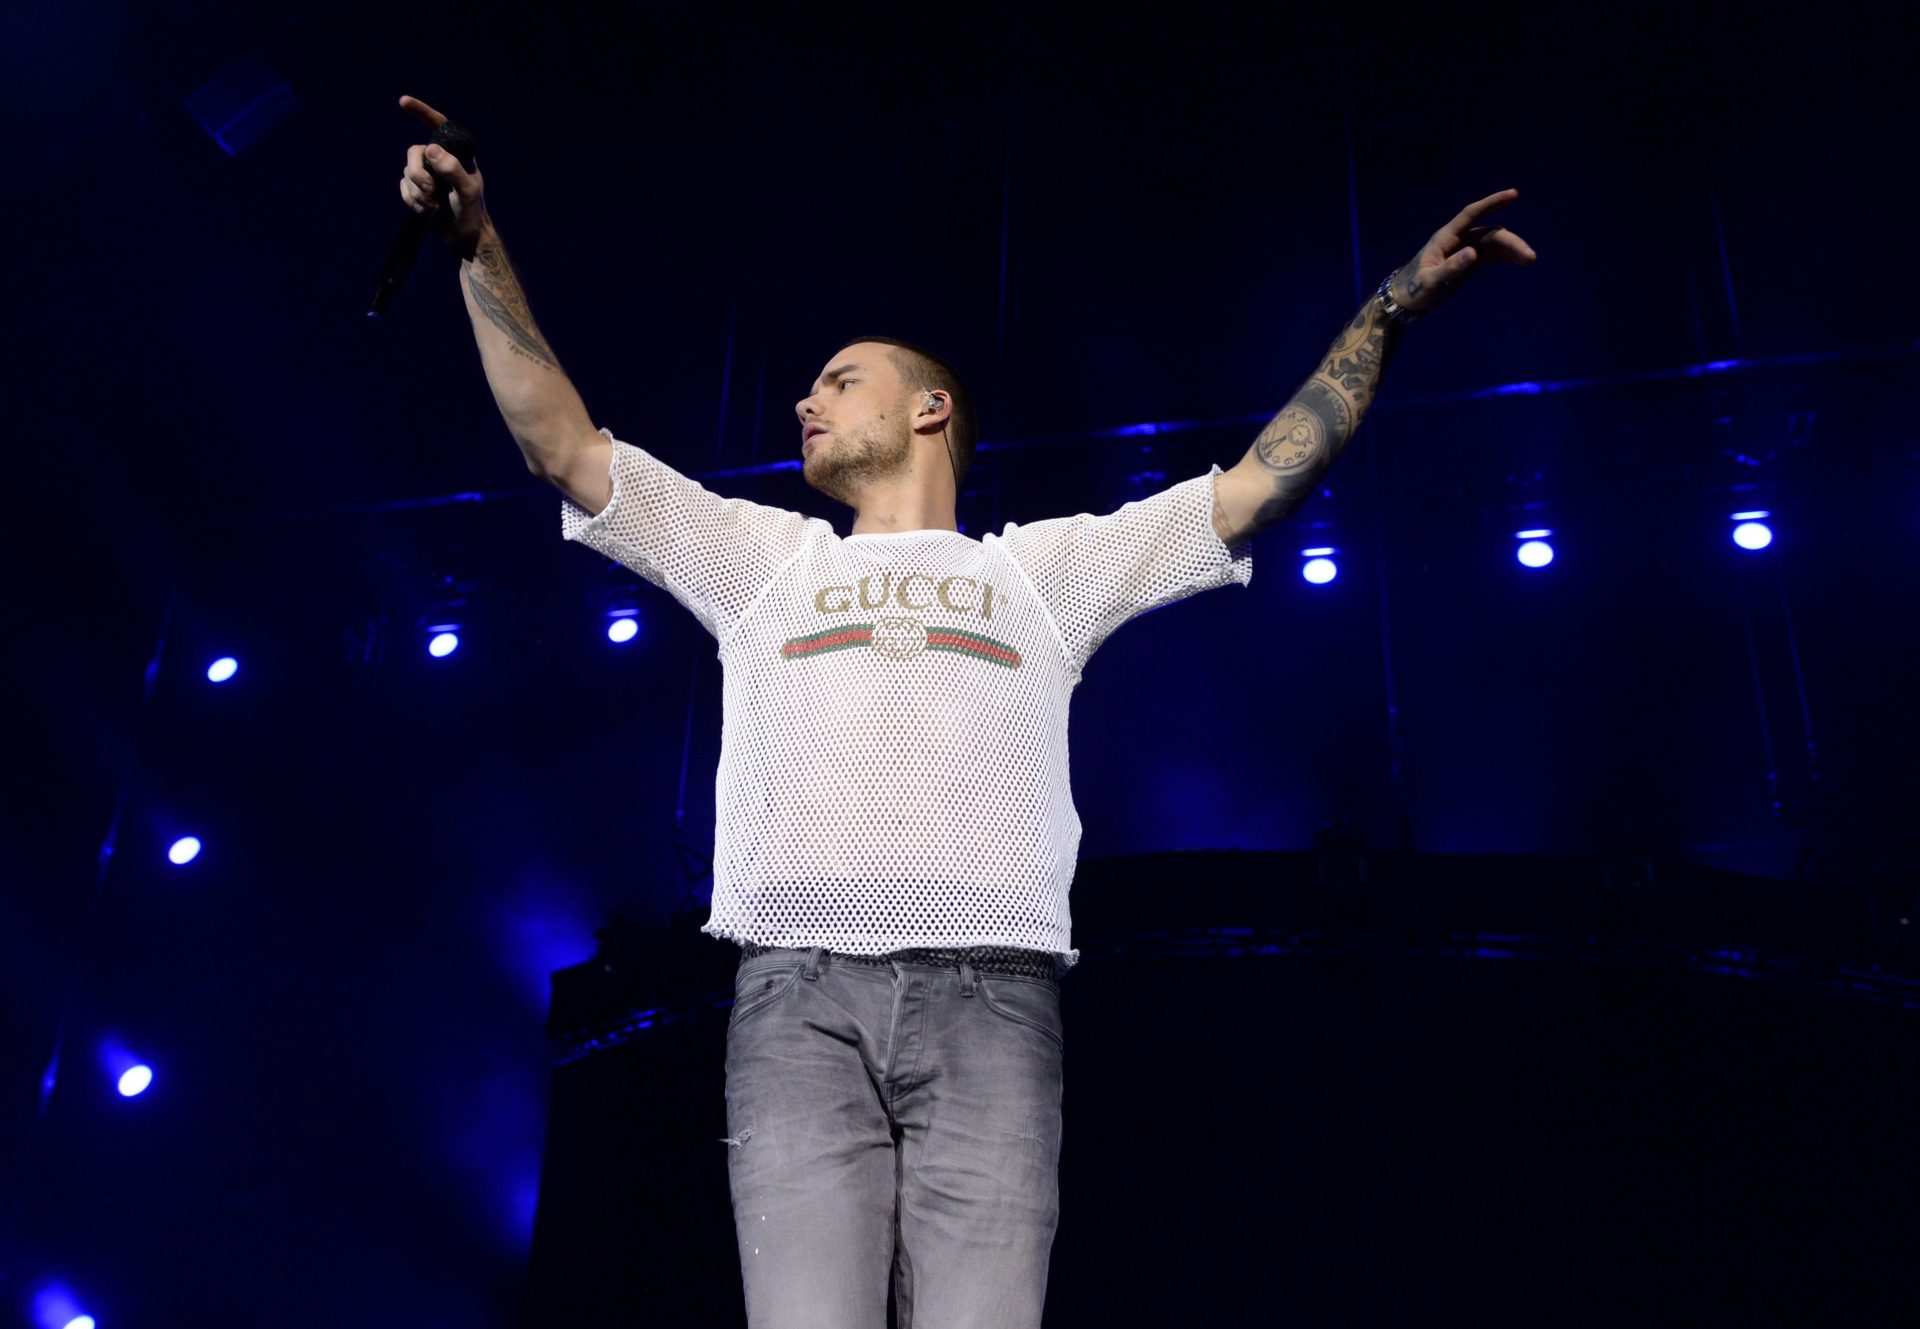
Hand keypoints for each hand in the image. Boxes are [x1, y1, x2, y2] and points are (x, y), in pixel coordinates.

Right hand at [396, 94, 490, 258]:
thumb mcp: (467, 190)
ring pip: (407, 172)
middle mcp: (439, 160)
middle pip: (414, 153)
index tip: (403, 101)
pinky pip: (403, 187)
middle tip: (431, 191)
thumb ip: (452, 169)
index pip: (438, 125)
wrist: (464, 237)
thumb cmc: (471, 212)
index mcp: (455, 154)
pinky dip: (411, 199)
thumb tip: (430, 149)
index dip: (421, 112)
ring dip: (417, 191)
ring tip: (433, 206)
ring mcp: (427, 174)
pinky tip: (425, 210)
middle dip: (418, 174)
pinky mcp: (417, 189)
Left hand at [1389, 188, 1536, 314]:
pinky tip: (1522, 261)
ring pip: (1495, 242)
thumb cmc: (1413, 290)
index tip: (1513, 194)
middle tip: (1531, 258)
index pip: (1472, 214)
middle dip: (1511, 242)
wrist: (1406, 300)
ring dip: (1513, 249)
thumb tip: (1474, 253)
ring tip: (1530, 260)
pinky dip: (1508, 255)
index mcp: (1446, 237)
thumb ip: (1450, 268)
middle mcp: (1459, 239)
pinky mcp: (1471, 261)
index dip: (1492, 203)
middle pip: (1490, 233)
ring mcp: (1466, 249)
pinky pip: (1493, 254)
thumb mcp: (1430, 282)